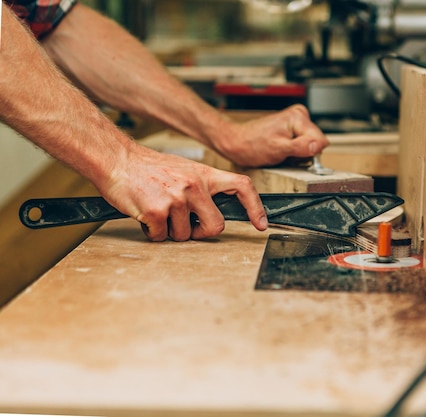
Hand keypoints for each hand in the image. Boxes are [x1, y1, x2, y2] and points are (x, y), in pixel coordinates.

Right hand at [100, 142, 267, 241]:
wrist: (116, 160)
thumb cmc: (148, 168)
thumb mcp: (184, 170)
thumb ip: (201, 188)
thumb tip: (212, 211)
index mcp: (204, 174)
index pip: (241, 186)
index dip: (255, 207)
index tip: (260, 224)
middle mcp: (195, 186)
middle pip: (216, 226)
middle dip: (201, 233)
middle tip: (186, 225)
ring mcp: (177, 199)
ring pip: (184, 235)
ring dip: (170, 231)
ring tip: (158, 211)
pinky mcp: (157, 211)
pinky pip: (161, 237)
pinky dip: (152, 232)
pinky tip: (145, 214)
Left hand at [214, 104, 329, 166]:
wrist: (238, 142)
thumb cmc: (252, 145)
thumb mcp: (279, 149)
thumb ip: (301, 147)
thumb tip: (318, 146)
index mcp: (298, 117)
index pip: (321, 141)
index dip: (311, 153)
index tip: (296, 156)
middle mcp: (300, 115)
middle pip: (316, 143)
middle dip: (303, 153)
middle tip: (286, 154)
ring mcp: (297, 122)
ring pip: (310, 145)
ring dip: (298, 154)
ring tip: (282, 152)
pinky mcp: (293, 129)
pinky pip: (303, 145)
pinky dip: (294, 152)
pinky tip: (282, 151)